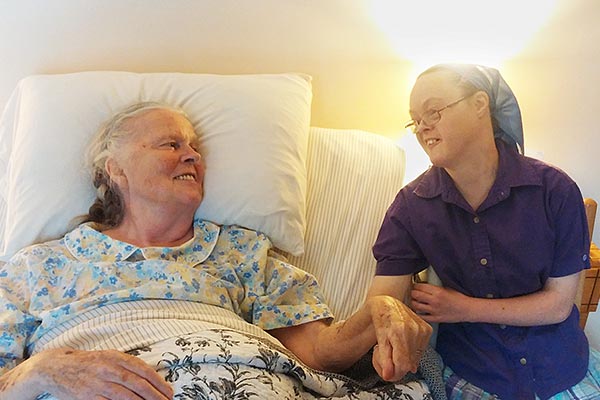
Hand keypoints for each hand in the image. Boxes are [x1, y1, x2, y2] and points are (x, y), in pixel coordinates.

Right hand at [5, 348, 172, 399]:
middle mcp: (108, 368)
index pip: (143, 370)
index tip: (168, 391)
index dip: (158, 382)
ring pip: (126, 396)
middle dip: (155, 395)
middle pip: (137, 384)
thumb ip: (127, 365)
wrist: (55, 367)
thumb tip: (150, 377)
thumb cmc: (86, 363)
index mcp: (115, 357)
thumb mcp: (108, 357)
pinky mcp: (87, 397)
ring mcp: (97, 383)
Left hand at [368, 295, 431, 381]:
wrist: (388, 305)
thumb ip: (384, 360)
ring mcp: (423, 328)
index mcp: (400, 331)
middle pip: (410, 362)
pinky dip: (413, 351)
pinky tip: (405, 342)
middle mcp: (414, 329)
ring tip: (397, 347)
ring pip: (416, 358)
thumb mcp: (380, 341)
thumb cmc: (381, 321)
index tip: (389, 370)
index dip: (395, 371)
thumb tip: (388, 376)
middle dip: (399, 364)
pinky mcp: (428, 329)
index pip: (403, 364)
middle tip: (391, 355)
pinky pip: (421, 350)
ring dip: (406, 358)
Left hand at [411, 283, 469, 322]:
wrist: (467, 310)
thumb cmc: (459, 298)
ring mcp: (434, 311)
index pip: (420, 286)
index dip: (416, 285)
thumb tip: (423, 286)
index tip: (415, 286)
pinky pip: (422, 317)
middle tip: (414, 293)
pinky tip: (419, 311)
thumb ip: (434, 288)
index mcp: (438, 291)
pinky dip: (418, 313)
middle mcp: (435, 301)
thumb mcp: (446, 288)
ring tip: (415, 301)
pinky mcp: (436, 319)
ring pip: (416, 306)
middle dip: (413, 293)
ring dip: (414, 302)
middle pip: (415, 295)